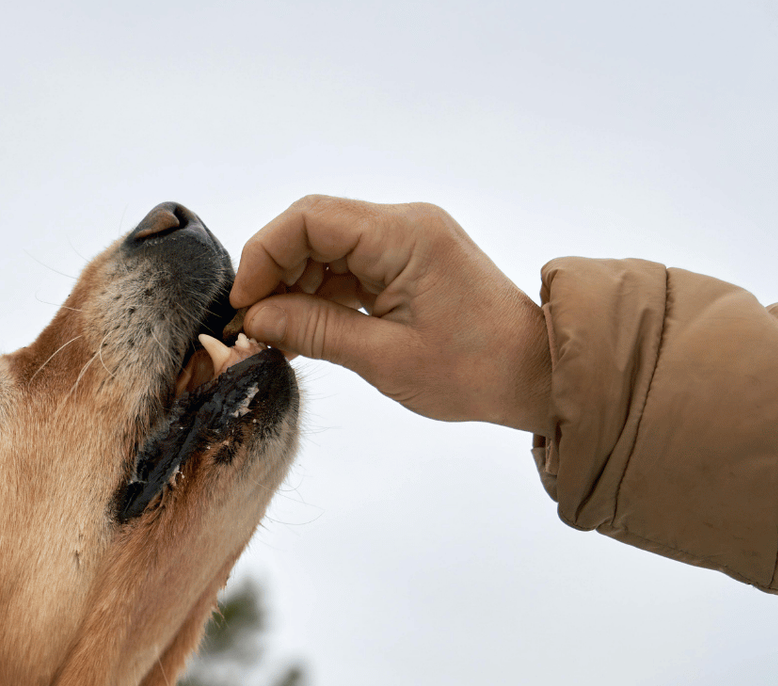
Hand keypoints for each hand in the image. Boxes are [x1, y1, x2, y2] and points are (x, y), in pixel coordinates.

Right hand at [232, 196, 551, 433]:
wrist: (534, 374)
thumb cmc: (473, 369)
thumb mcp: (384, 358)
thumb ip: (315, 330)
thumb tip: (256, 317)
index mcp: (403, 234)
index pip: (310, 218)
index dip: (265, 255)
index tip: (243, 304)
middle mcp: (404, 225)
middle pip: (314, 229)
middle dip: (275, 274)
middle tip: (253, 327)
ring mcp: (407, 243)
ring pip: (328, 250)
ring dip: (295, 289)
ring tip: (277, 338)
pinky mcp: (408, 265)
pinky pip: (349, 269)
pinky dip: (321, 297)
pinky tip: (303, 333)